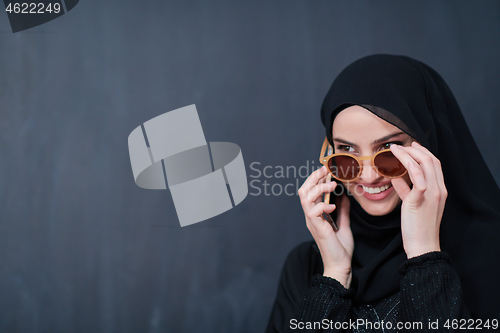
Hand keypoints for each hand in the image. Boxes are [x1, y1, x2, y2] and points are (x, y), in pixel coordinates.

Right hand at [298, 166, 353, 287]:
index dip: (315, 179)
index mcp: (315, 214)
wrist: (340, 265)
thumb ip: (343, 210)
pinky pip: (313, 211)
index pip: (310, 192)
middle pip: (304, 191)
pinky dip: (322, 204)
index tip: (326, 170)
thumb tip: (345, 197)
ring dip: (319, 188)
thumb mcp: (343, 224)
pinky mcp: (317, 227)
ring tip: (331, 185)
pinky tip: (333, 206)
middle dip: (313, 178)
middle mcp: (311, 216)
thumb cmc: (340, 248)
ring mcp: (312, 221)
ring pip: (306, 198)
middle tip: (325, 169)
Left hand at [390, 142, 447, 258]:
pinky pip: (418, 178)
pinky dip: (409, 167)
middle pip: (430, 160)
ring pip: (424, 164)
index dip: (422, 152)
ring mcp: (432, 194)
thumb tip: (395, 176)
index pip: (435, 164)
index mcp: (439, 190)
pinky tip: (398, 162)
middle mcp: (439, 189)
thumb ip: (406, 189)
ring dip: (408, 154)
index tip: (410, 146)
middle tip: (399, 146)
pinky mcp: (420, 200)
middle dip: (414, 149)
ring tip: (394, 150)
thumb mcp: (413, 204)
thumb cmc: (416, 226)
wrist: (422, 245)